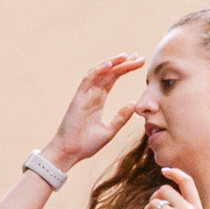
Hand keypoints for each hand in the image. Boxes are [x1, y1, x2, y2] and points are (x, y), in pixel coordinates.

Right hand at [49, 54, 144, 169]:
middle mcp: (91, 94)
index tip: (138, 63)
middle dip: (123, 64)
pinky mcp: (78, 98)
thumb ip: (121, 116)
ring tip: (127, 56)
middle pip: (108, 74)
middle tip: (138, 56)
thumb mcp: (110, 129)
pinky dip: (98, 70)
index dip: (125, 70)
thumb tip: (134, 104)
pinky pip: (88, 80)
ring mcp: (84, 95)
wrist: (71, 152)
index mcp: (98, 100)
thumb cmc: (86, 143)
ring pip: (99, 73)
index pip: (112, 80)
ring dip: (113, 63)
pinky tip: (110, 64)